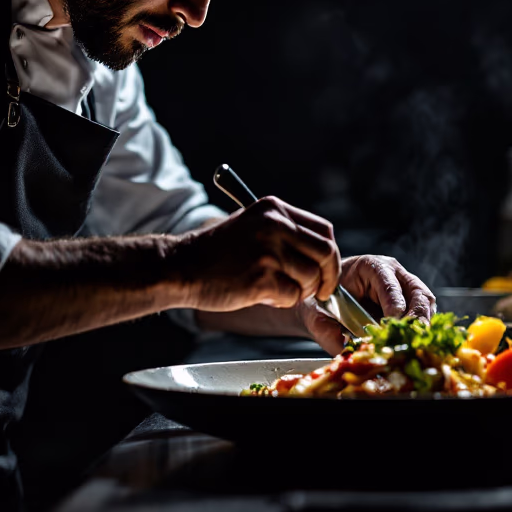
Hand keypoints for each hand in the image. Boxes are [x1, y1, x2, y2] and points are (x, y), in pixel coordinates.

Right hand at [173, 196, 340, 312]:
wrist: (181, 266)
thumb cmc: (216, 252)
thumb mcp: (251, 225)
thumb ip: (284, 232)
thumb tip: (321, 255)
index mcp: (274, 209)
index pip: (324, 230)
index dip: (330, 255)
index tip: (325, 271)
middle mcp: (274, 225)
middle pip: (326, 253)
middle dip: (328, 277)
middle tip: (320, 291)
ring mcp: (268, 251)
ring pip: (310, 278)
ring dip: (301, 292)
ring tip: (280, 291)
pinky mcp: (260, 277)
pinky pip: (292, 296)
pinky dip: (283, 302)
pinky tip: (265, 296)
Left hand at [297, 255, 435, 353]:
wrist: (323, 303)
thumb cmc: (322, 303)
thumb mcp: (317, 316)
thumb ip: (327, 332)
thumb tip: (345, 350)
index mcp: (370, 267)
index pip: (389, 283)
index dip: (394, 304)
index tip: (392, 322)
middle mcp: (392, 273)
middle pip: (417, 291)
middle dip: (416, 316)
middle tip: (409, 337)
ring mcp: (405, 286)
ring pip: (426, 302)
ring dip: (423, 323)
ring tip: (413, 342)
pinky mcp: (410, 303)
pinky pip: (425, 313)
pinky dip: (421, 328)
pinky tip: (413, 342)